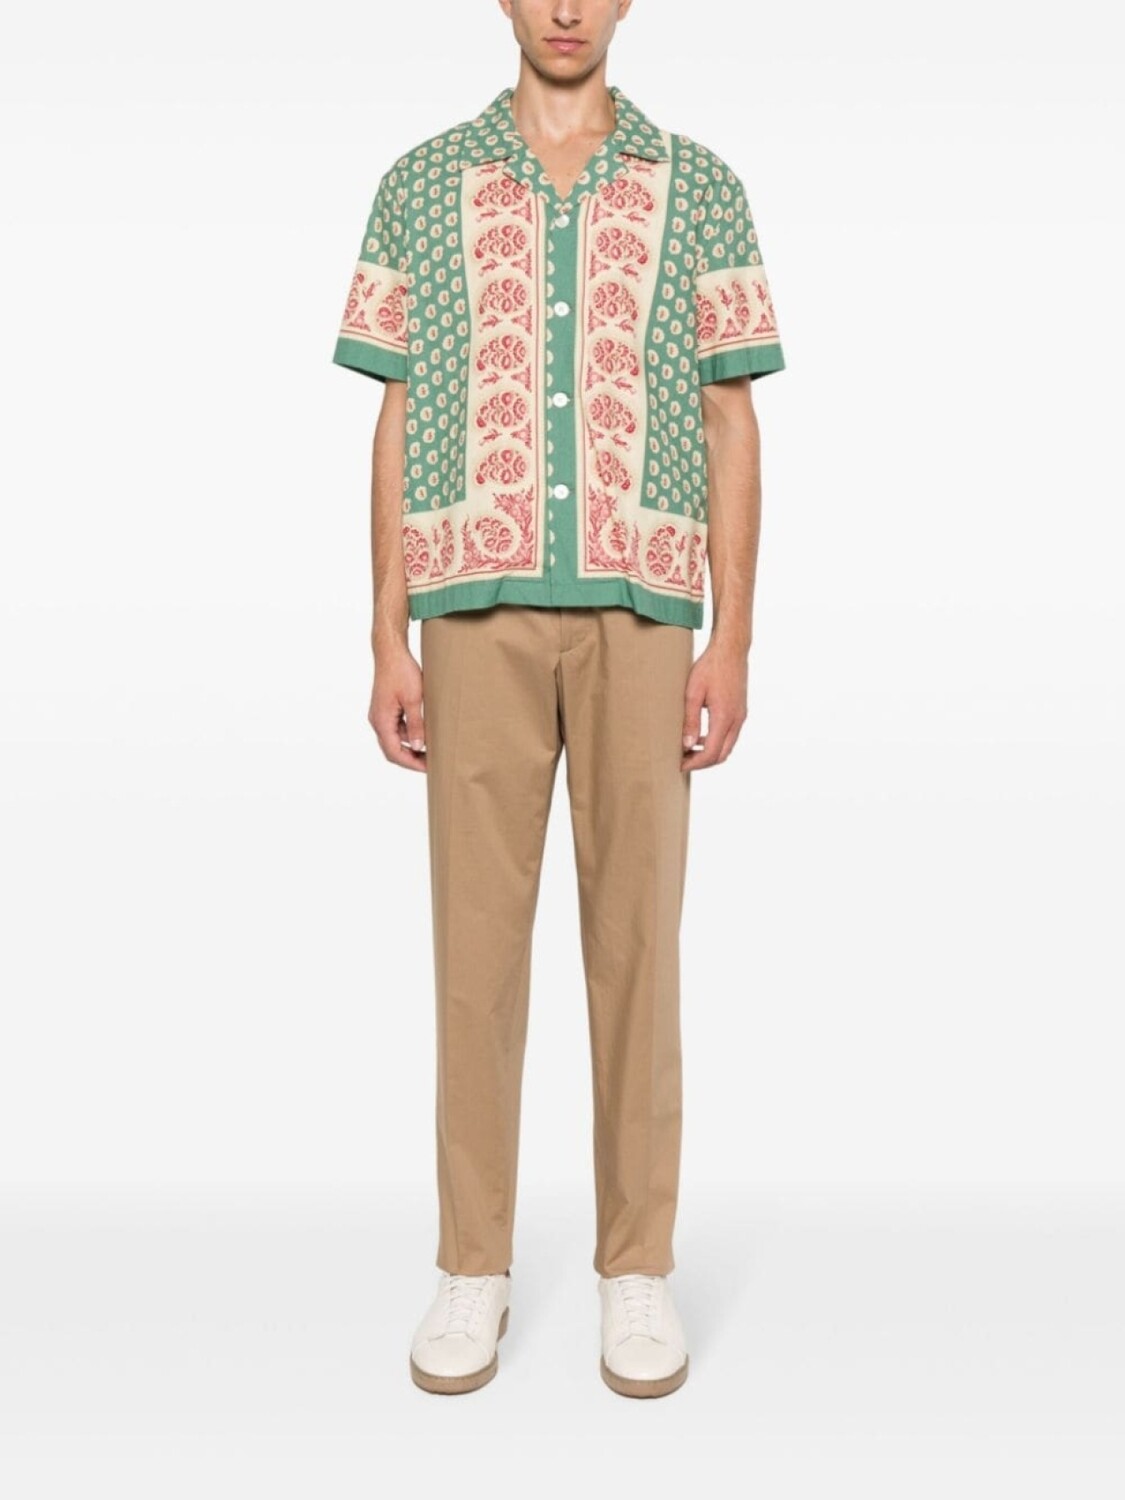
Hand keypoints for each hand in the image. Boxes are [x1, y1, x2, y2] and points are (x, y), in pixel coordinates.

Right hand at [368, 641, 426, 771]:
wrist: (391, 652)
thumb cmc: (401, 671)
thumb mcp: (413, 699)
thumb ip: (416, 724)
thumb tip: (418, 746)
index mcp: (381, 720)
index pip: (394, 752)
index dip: (411, 763)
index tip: (428, 768)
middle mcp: (377, 720)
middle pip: (392, 749)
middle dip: (411, 758)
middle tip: (431, 763)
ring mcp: (380, 714)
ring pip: (395, 739)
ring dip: (411, 745)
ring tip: (431, 748)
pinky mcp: (386, 708)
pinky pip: (396, 727)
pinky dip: (408, 733)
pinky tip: (424, 731)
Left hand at [681, 637, 748, 770]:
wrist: (731, 650)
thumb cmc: (710, 667)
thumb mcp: (693, 693)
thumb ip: (690, 720)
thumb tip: (687, 745)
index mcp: (724, 717)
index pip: (711, 752)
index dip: (695, 763)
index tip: (679, 765)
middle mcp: (737, 720)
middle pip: (722, 754)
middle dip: (702, 762)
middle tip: (683, 761)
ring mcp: (741, 716)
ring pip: (727, 747)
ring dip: (709, 753)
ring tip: (688, 751)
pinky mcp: (741, 711)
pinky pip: (730, 735)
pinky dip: (716, 742)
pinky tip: (700, 736)